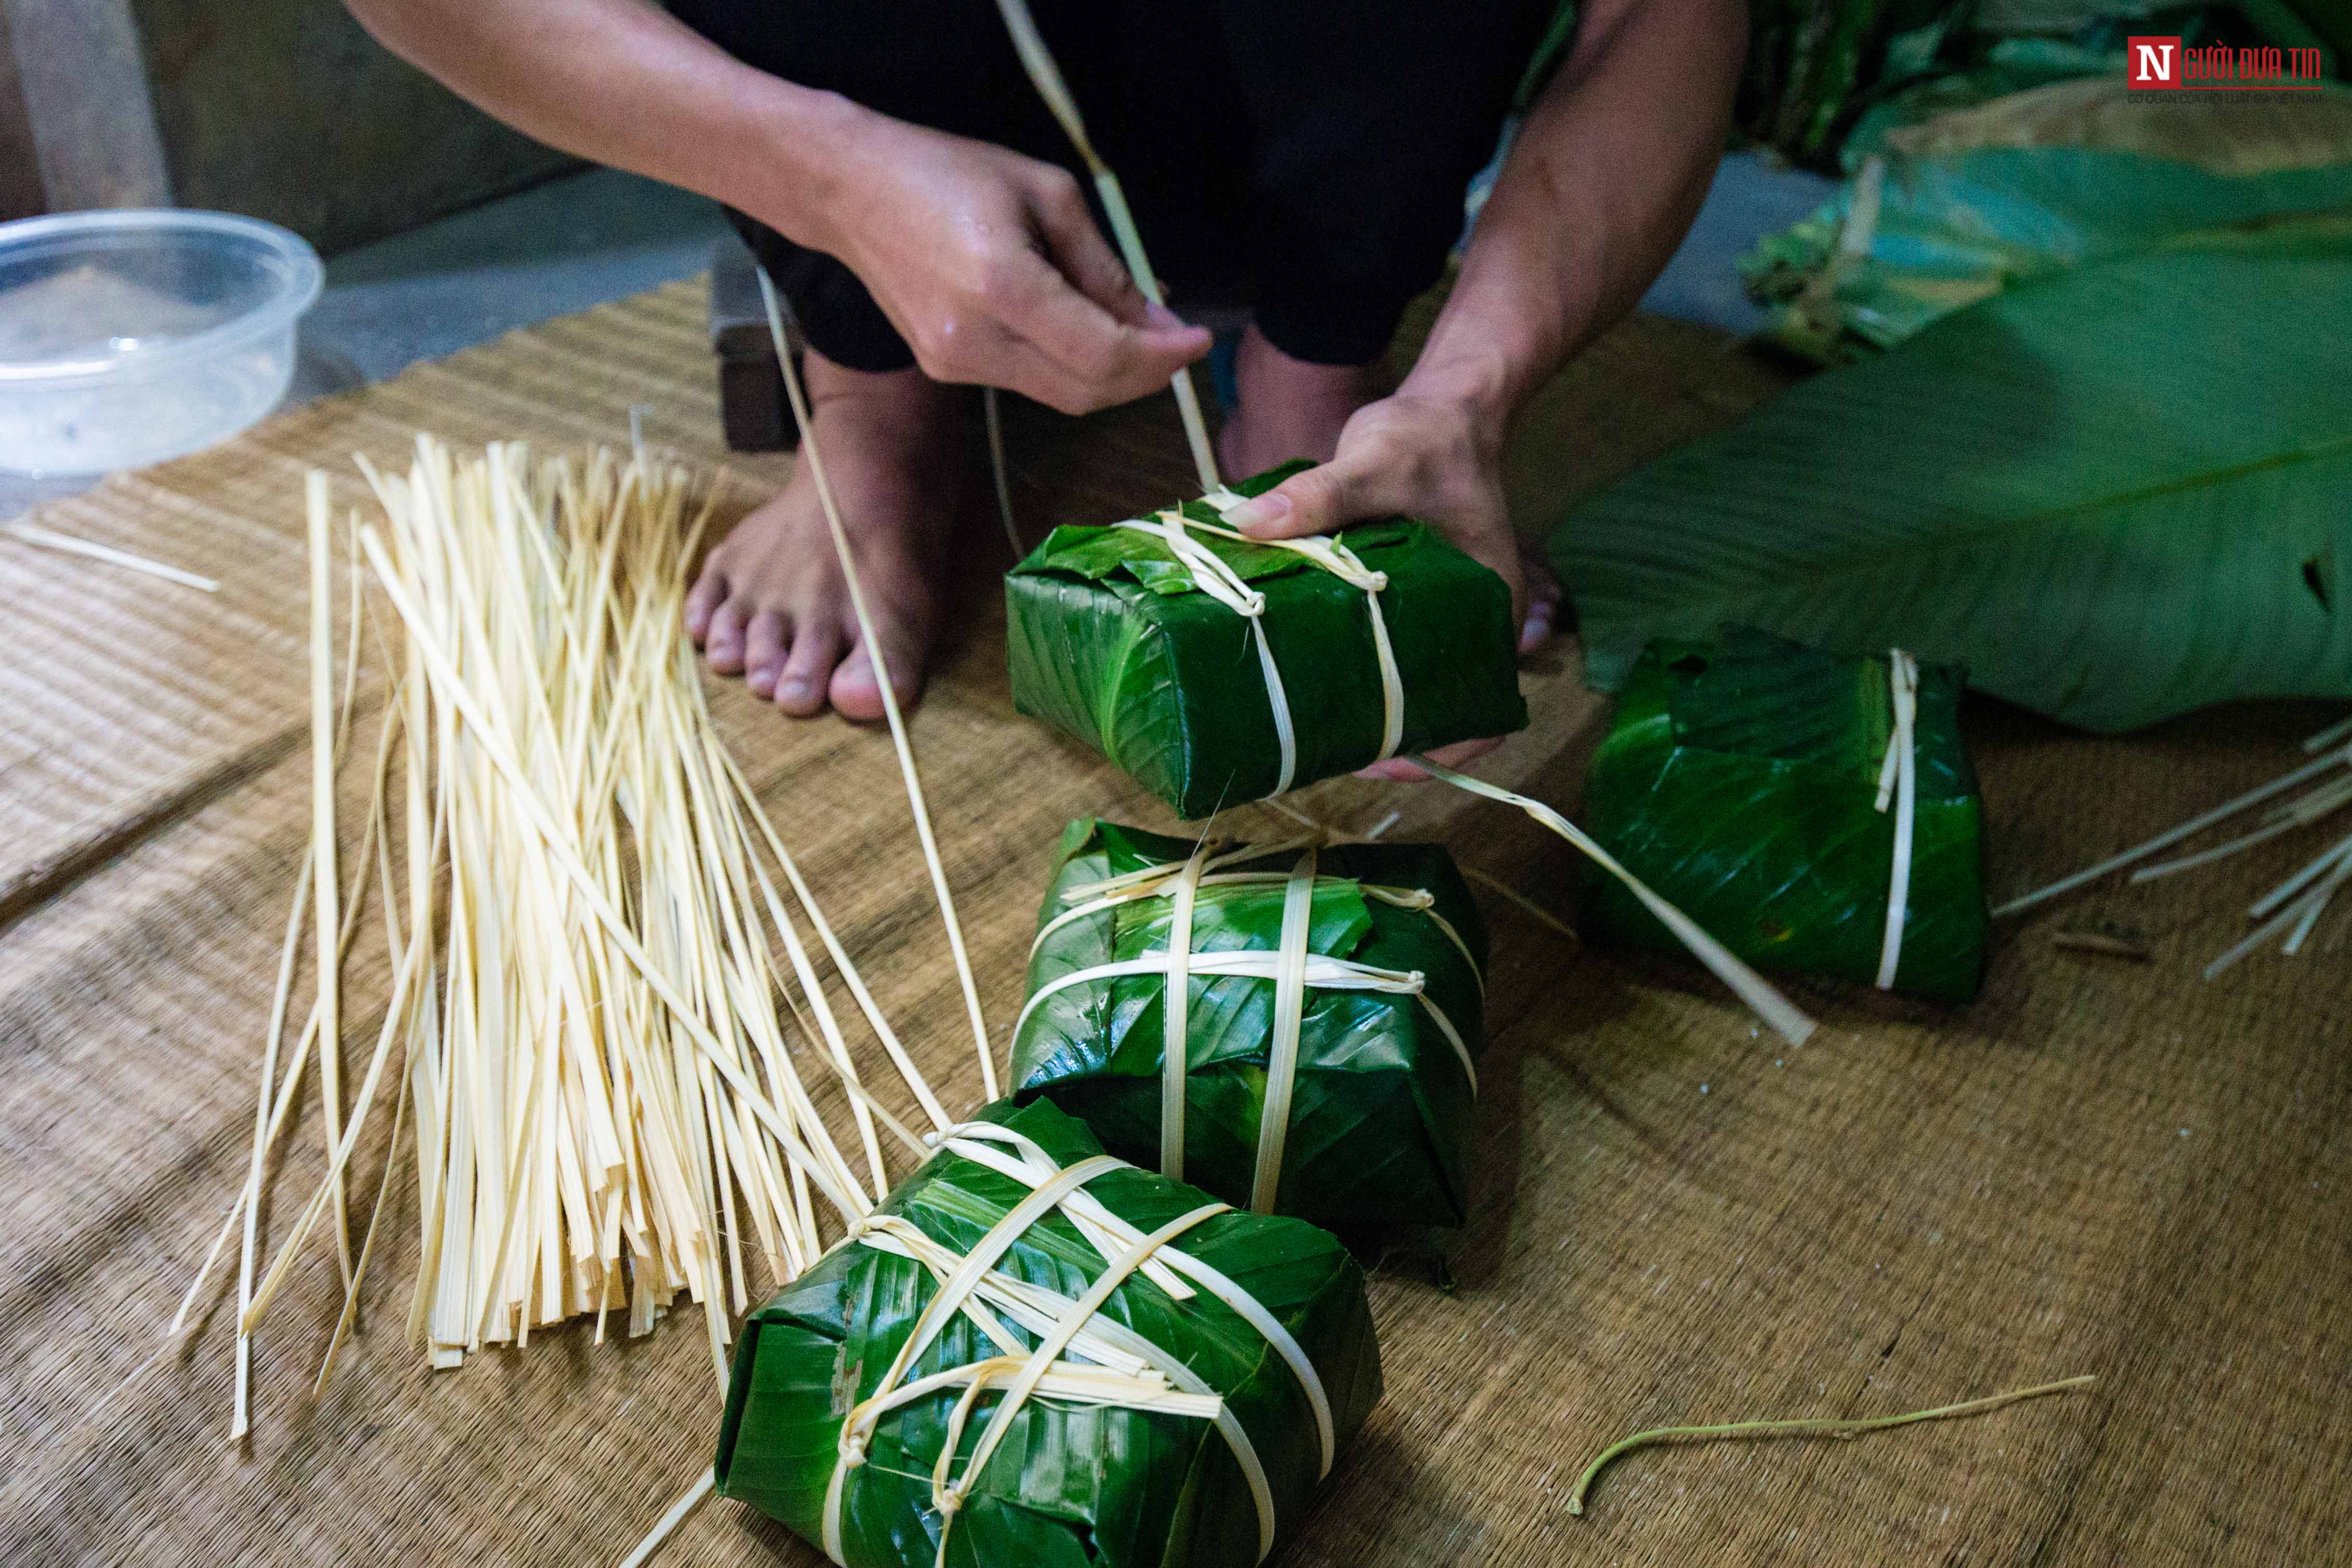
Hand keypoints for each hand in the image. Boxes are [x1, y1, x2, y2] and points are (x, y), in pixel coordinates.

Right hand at [778, 106, 1209, 413]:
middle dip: (1145, 375)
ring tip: (1135, 331)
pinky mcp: (944, 369)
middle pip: (1087, 392)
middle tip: (1176, 342)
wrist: (850, 191)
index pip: (1104, 356)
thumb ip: (1105, 267)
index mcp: (1003, 287)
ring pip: (1061, 396)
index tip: (1199, 339)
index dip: (1162, 358)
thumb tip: (1158, 320)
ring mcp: (955, 363)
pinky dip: (1069, 366)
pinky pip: (1028, 382)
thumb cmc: (948, 172)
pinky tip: (1080, 330)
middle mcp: (976, 340)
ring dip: (1110, 374)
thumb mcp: (1047, 194)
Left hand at [1219, 390, 1558, 780]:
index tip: (1381, 761)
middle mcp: (1475, 622)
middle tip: (1326, 752)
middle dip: (1389, 741)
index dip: (1440, 749)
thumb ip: (1318, 494)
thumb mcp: (1375, 459)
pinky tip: (1308, 680)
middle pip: (1441, 710)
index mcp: (1493, 605)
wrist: (1439, 406)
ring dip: (1371, 714)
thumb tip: (1246, 524)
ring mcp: (1443, 616)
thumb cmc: (1425, 436)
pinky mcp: (1410, 604)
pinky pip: (1388, 654)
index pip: (1483, 705)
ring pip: (1412, 688)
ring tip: (1311, 728)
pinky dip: (1356, 673)